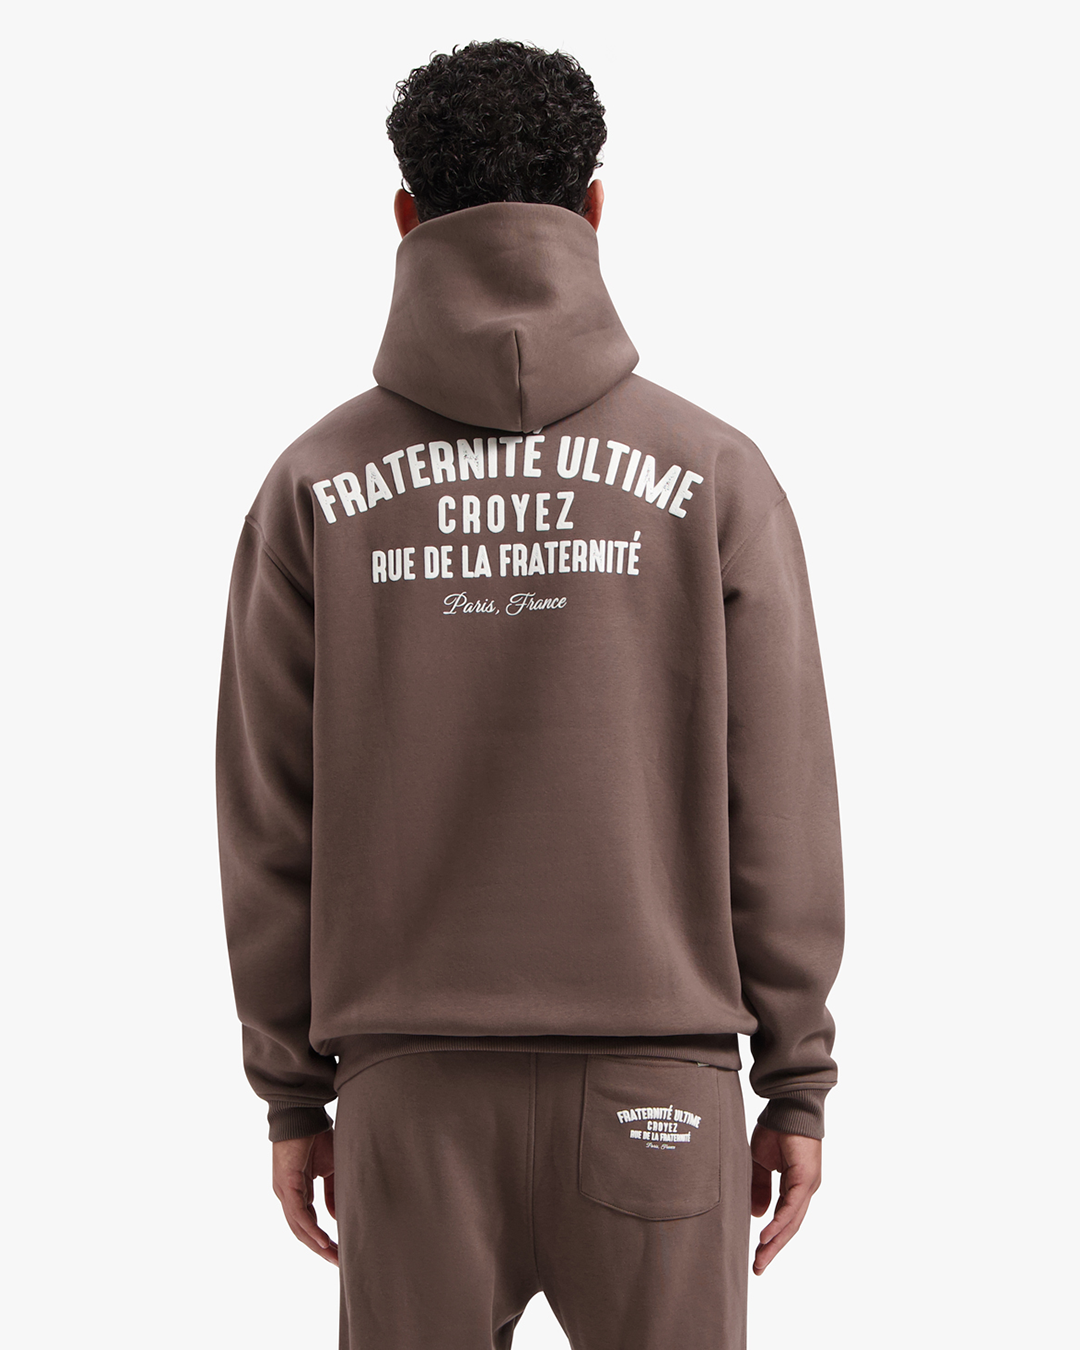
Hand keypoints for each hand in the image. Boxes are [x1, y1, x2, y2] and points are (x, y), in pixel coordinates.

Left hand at [272, 1129, 337, 1265]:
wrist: (304, 1112)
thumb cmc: (317, 1136)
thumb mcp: (331, 1168)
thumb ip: (332, 1192)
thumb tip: (336, 1217)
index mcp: (297, 1192)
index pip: (308, 1223)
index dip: (322, 1239)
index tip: (339, 1252)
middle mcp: (287, 1195)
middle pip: (302, 1231)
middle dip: (321, 1248)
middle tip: (339, 1262)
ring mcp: (285, 1191)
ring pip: (298, 1227)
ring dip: (316, 1244)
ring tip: (333, 1257)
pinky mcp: (287, 1184)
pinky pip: (298, 1213)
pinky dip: (311, 1228)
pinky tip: (323, 1240)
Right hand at [749, 1123, 821, 1274]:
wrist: (788, 1106)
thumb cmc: (776, 1130)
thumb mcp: (759, 1162)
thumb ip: (759, 1187)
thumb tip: (758, 1215)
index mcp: (795, 1187)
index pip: (784, 1219)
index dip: (771, 1238)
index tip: (757, 1256)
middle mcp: (804, 1190)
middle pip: (790, 1227)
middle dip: (773, 1249)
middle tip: (759, 1268)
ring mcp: (807, 1185)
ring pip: (792, 1221)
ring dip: (776, 1242)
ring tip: (761, 1259)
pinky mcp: (806, 1178)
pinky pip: (791, 1207)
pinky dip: (779, 1223)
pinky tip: (767, 1236)